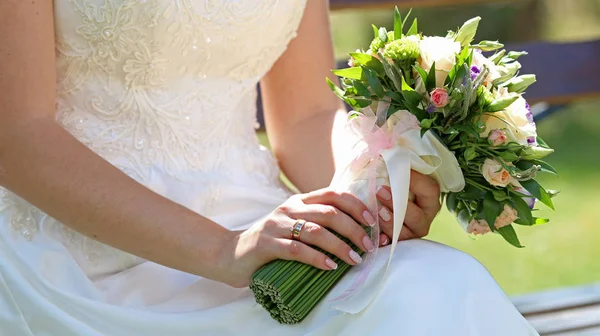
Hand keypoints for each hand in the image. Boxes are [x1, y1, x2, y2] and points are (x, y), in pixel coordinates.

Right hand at [217, 189, 375, 287]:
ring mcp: (276, 225)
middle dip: (353, 228)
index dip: (355, 205)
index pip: (333, 194)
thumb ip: (317, 222)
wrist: (230, 254)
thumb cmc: (270, 241)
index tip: (372, 221)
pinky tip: (330, 267)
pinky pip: (296, 250)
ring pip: (315, 231)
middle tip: (368, 245)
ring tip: (355, 259)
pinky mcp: (266, 245)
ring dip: (339, 246)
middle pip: (329, 212)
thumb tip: (356, 230)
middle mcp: (289, 209)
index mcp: (299, 201)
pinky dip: (317, 259)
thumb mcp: (294, 225)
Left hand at [375, 171, 440, 245]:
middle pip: (417, 216)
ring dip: (389, 221)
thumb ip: (396, 170)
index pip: (430, 189)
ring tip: (376, 210)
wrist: (381, 206)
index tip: (398, 170)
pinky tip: (375, 234)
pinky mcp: (399, 244)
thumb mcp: (397, 179)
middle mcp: (424, 218)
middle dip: (398, 204)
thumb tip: (383, 154)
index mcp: (429, 200)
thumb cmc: (391, 189)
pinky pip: (391, 244)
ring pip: (404, 232)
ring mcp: (412, 233)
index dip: (416, 180)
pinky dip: (383, 239)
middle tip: (380, 191)